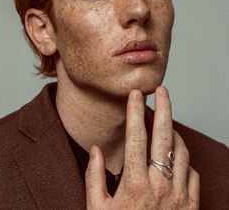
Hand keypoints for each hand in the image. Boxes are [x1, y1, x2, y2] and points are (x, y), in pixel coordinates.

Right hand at [85, 86, 199, 209]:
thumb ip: (94, 177)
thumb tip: (95, 150)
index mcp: (134, 184)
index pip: (136, 136)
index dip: (136, 111)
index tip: (136, 94)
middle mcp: (160, 184)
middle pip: (164, 135)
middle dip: (163, 107)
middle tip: (161, 90)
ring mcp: (179, 194)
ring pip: (182, 150)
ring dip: (174, 131)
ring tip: (167, 122)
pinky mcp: (191, 205)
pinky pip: (193, 172)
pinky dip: (185, 158)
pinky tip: (176, 155)